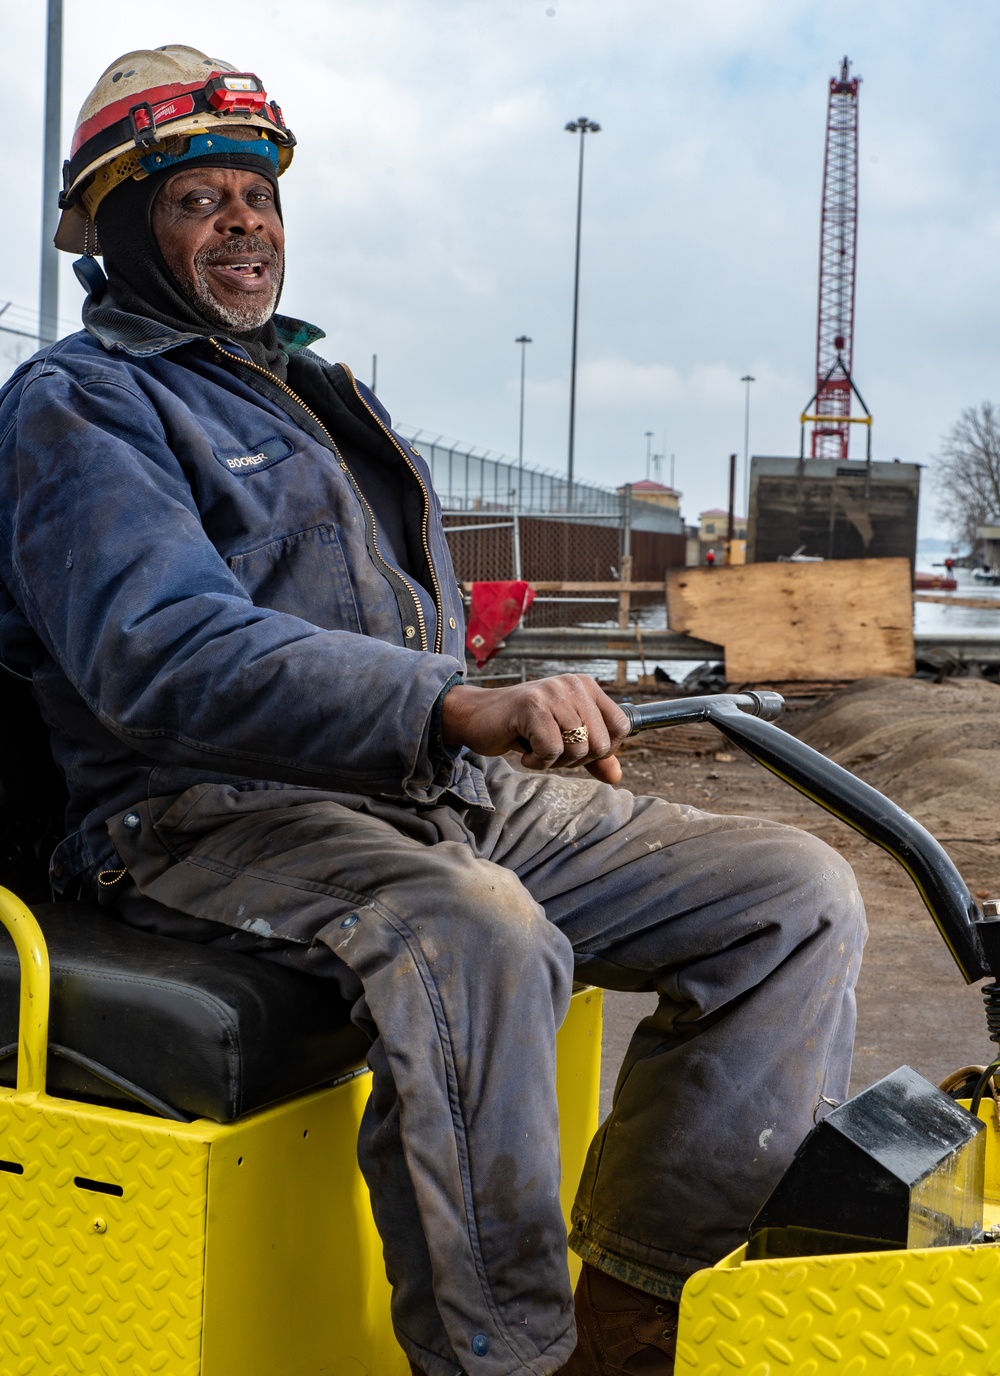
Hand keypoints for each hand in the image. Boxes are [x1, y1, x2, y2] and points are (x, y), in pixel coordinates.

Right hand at [440, 675, 629, 783]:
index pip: (622, 726)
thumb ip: (592, 755)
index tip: (577, 750)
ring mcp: (553, 694)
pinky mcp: (533, 708)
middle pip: (601, 743)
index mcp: (586, 686)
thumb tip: (616, 776)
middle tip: (552, 752)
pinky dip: (538, 762)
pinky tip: (525, 752)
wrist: (476, 717)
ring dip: (556, 762)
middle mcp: (573, 685)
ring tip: (537, 749)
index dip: (604, 750)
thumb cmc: (522, 726)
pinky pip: (552, 751)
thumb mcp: (563, 738)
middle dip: (577, 760)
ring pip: (578, 749)